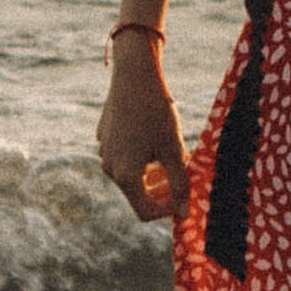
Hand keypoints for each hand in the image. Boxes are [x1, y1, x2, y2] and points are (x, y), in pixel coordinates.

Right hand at [98, 39, 190, 221]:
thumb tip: (183, 215)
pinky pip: (124, 157)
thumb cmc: (157, 113)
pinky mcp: (105, 138)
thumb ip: (179, 184)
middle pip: (138, 194)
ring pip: (132, 175)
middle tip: (182, 173)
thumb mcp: (173, 150)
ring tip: (171, 152)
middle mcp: (110, 168)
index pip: (145, 212)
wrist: (134, 75)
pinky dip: (141, 156)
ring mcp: (104, 153)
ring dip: (152, 172)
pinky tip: (153, 135)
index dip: (168, 209)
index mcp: (126, 176)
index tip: (185, 194)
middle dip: (161, 190)